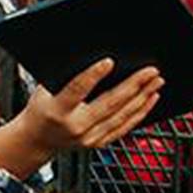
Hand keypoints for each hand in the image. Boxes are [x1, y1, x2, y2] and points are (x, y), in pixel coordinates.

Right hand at [0, 58, 162, 178]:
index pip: (77, 90)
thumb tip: (89, 50)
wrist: (37, 140)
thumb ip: (66, 74)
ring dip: (142, 97)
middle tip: (150, 70)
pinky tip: (150, 99)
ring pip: (121, 116)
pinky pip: (124, 128)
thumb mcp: (45, 88)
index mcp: (58, 111)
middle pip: (109, 104)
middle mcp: (76, 127)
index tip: (109, 61)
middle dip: (133, 85)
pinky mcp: (99, 143)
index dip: (93, 75)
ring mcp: (89, 138)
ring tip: (156, 81)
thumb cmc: (41, 109)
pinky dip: (140, 113)